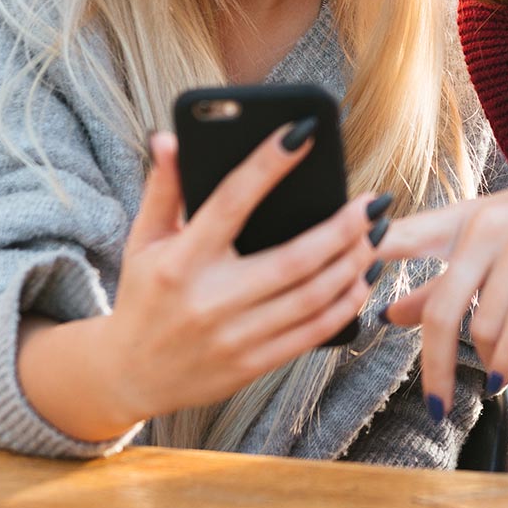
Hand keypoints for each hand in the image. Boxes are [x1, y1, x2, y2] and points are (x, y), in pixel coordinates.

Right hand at [54, 125, 384, 434]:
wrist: (129, 375)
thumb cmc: (144, 294)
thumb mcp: (143, 240)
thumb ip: (164, 188)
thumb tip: (171, 137)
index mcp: (180, 261)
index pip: (230, 202)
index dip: (268, 164)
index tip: (303, 132)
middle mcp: (210, 300)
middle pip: (294, 259)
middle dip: (343, 228)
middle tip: (374, 202)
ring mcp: (234, 338)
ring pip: (312, 298)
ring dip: (354, 264)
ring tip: (378, 234)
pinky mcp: (251, 365)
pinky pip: (312, 333)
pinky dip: (345, 304)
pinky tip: (364, 279)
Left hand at [373, 177, 507, 422]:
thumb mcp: (481, 248)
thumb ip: (436, 284)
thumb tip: (389, 317)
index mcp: (459, 221)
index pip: (403, 234)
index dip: (369, 252)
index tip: (342, 278)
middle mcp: (487, 226)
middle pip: (444, 308)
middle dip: (434, 365)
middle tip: (432, 406)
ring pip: (486, 322)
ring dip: (485, 360)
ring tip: (490, 375)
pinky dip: (507, 358)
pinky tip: (499, 377)